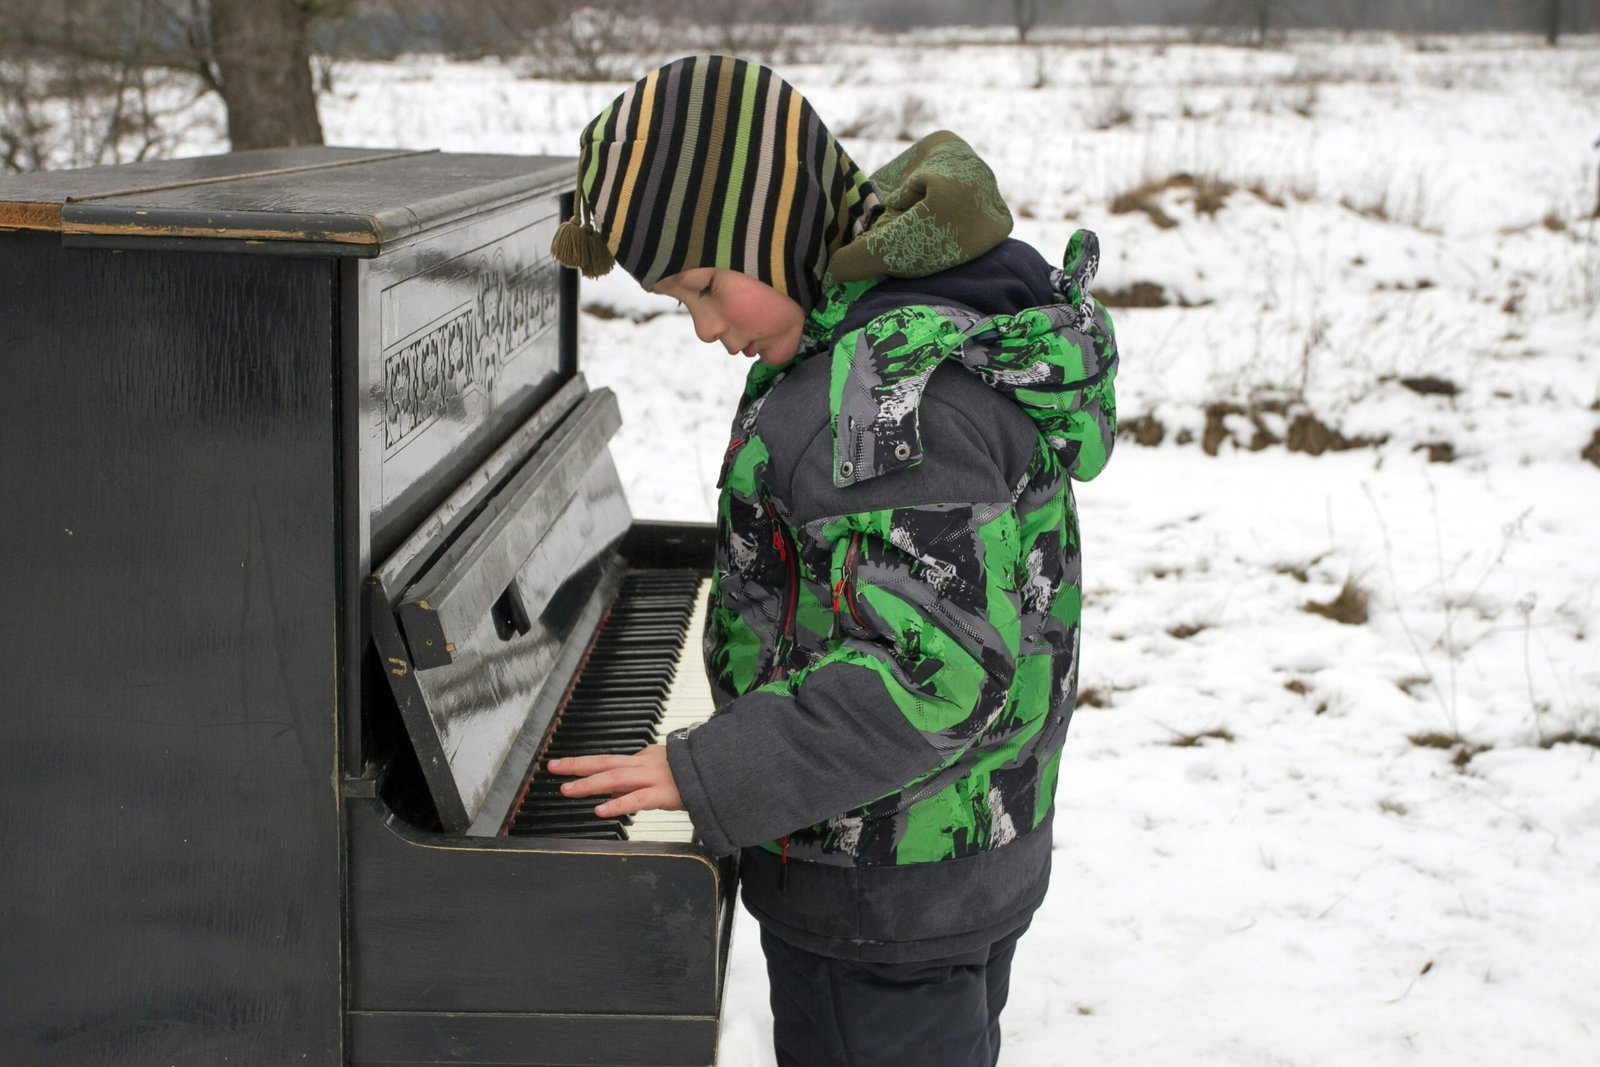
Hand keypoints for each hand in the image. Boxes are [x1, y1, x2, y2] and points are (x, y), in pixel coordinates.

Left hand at [546, 744, 683, 819]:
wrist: (720, 771)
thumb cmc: (692, 773)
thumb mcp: (662, 769)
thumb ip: (638, 778)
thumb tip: (613, 788)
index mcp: (644, 758)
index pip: (609, 761)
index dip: (585, 764)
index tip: (564, 767)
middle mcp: (644, 763)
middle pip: (605, 762)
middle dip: (577, 765)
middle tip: (553, 768)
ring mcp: (653, 777)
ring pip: (615, 778)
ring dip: (589, 783)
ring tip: (568, 790)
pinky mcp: (663, 794)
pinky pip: (636, 799)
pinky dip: (617, 804)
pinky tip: (600, 810)